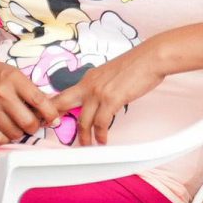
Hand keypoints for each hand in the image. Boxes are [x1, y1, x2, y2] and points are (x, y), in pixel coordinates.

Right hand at [0, 54, 62, 145]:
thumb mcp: (16, 74)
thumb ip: (31, 90)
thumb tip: (50, 109)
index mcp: (15, 80)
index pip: (39, 101)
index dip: (51, 114)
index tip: (54, 119)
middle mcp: (2, 95)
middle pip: (28, 122)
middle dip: (35, 126)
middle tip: (34, 122)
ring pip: (15, 134)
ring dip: (21, 133)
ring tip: (19, 125)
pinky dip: (6, 138)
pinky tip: (7, 130)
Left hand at [51, 41, 165, 144]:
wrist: (151, 58)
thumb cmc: (138, 64)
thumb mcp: (111, 73)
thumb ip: (102, 85)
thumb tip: (101, 98)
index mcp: (89, 78)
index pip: (64, 94)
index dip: (53, 107)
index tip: (51, 118)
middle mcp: (89, 85)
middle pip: (62, 104)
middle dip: (54, 119)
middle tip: (52, 131)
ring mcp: (99, 92)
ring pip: (83, 120)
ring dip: (84, 136)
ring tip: (87, 144)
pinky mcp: (111, 99)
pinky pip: (101, 123)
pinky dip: (101, 134)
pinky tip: (103, 139)